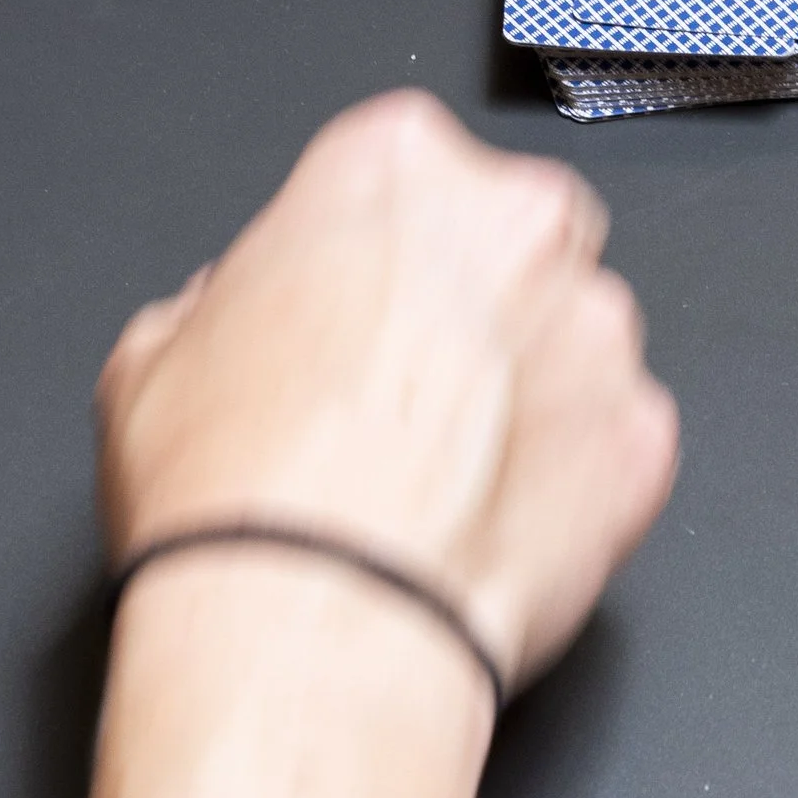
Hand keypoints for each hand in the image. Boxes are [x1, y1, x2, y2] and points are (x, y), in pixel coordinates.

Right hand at [99, 92, 678, 703]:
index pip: (400, 169)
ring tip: (440, 477)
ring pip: (572, 337)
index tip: (346, 307)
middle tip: (398, 390)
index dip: (368, 251)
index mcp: (395, 165)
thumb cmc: (237, 492)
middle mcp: (516, 223)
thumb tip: (242, 324)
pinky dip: (568, 476)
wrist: (310, 631)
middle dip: (473, 300)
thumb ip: (226, 304)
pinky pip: (613, 440)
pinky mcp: (643, 439)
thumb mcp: (154, 356)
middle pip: (512, 234)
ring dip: (527, 389)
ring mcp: (596, 331)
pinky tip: (488, 525)